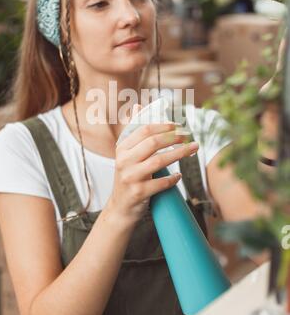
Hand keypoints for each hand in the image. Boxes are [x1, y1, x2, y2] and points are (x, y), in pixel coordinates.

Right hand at [108, 104, 198, 224]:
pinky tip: (179, 176)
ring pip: (159, 161)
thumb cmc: (128, 177)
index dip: (163, 126)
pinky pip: (161, 183)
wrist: (120, 208)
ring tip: (193, 149)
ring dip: (180, 153)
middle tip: (189, 137)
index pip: (143, 130)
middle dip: (174, 137)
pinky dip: (173, 178)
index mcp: (121, 148)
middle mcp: (123, 161)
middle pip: (152, 143)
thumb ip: (133, 132)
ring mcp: (130, 177)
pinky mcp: (138, 192)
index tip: (179, 125)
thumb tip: (138, 106)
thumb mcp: (126, 154)